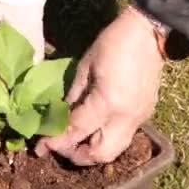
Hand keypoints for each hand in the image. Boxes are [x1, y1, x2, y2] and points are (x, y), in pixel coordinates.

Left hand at [35, 5, 165, 164]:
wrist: (148, 33)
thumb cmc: (113, 43)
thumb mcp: (85, 67)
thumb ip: (73, 97)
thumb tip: (60, 117)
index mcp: (107, 103)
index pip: (77, 132)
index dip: (56, 141)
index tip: (41, 146)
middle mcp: (125, 118)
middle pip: (100, 154)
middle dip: (77, 155)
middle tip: (60, 145)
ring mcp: (138, 119)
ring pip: (114, 151)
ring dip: (92, 150)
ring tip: (75, 140)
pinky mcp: (145, 116)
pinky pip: (122, 137)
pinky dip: (105, 139)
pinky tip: (93, 127)